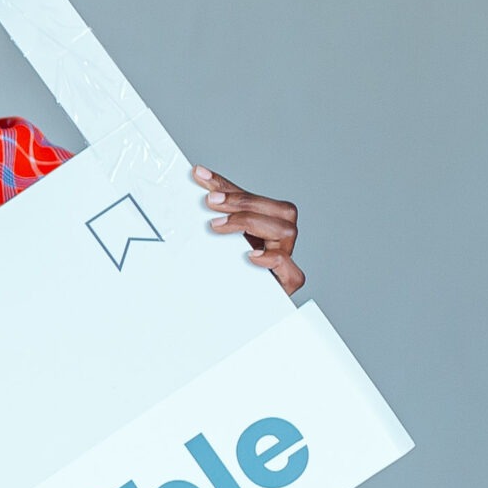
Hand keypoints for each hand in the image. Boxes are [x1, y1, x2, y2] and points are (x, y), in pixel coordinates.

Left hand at [194, 165, 303, 294]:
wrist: (226, 312)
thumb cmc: (223, 274)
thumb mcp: (214, 241)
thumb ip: (211, 215)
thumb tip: (195, 179)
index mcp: (264, 227)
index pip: (253, 199)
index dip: (228, 186)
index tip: (200, 175)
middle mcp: (278, 242)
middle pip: (282, 210)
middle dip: (244, 202)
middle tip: (211, 202)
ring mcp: (284, 263)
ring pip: (287, 232)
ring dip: (251, 222)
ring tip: (217, 226)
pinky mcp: (284, 286)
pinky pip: (292, 272)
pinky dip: (273, 261)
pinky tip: (250, 256)